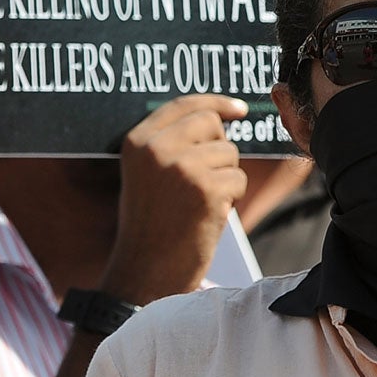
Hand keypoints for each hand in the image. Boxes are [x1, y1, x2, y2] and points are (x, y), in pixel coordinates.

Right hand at [98, 95, 248, 305]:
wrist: (144, 273)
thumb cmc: (152, 225)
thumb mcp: (147, 174)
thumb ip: (172, 142)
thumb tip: (221, 116)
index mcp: (137, 141)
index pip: (184, 104)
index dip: (215, 103)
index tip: (239, 109)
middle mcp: (157, 148)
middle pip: (211, 124)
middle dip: (218, 149)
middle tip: (203, 181)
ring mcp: (182, 167)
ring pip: (229, 153)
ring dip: (224, 178)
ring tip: (198, 203)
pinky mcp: (206, 190)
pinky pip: (238, 179)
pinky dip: (231, 199)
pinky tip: (208, 216)